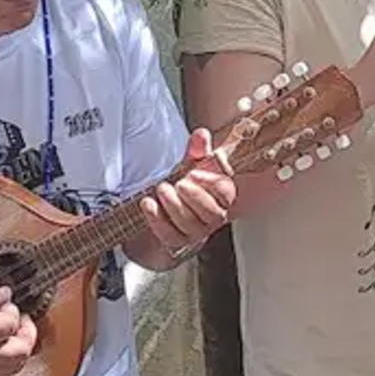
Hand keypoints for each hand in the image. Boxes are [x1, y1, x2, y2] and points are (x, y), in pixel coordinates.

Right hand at [0, 285, 39, 375]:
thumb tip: (4, 294)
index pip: (11, 323)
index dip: (12, 308)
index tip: (4, 301)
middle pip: (22, 350)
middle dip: (27, 330)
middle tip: (21, 317)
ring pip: (16, 365)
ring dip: (23, 346)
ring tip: (15, 330)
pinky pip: (3, 372)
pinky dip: (11, 358)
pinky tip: (4, 345)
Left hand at [141, 129, 236, 255]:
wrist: (170, 205)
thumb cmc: (187, 184)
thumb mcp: (192, 163)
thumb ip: (198, 149)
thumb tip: (201, 135)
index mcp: (221, 196)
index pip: (225, 193)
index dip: (211, 184)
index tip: (194, 173)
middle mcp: (212, 216)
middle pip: (211, 213)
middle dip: (194, 197)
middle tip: (179, 183)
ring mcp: (196, 231)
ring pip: (190, 225)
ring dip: (174, 206)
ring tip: (162, 189)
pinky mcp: (177, 240)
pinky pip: (170, 236)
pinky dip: (158, 220)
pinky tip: (149, 204)